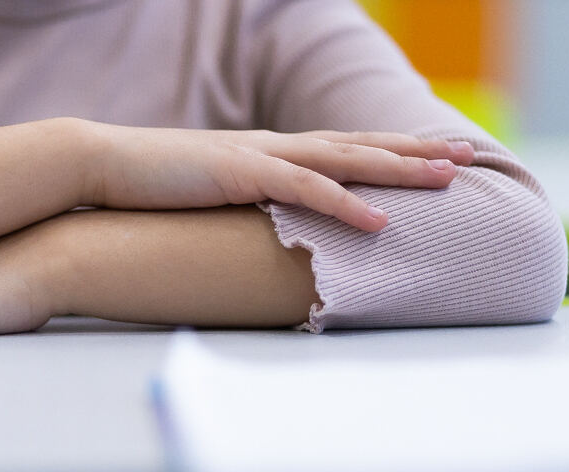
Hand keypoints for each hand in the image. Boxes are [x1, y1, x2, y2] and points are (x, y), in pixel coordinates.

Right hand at [82, 123, 474, 231]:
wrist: (99, 163)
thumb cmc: (146, 186)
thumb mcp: (204, 195)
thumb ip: (237, 205)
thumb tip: (260, 230)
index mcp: (264, 151)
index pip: (339, 147)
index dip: (387, 150)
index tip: (431, 155)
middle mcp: (271, 146)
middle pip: (357, 144)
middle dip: (415, 149)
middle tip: (469, 155)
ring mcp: (258, 156)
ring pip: (345, 159)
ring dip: (399, 167)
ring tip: (449, 178)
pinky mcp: (240, 173)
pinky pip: (305, 190)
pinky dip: (346, 202)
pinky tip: (381, 218)